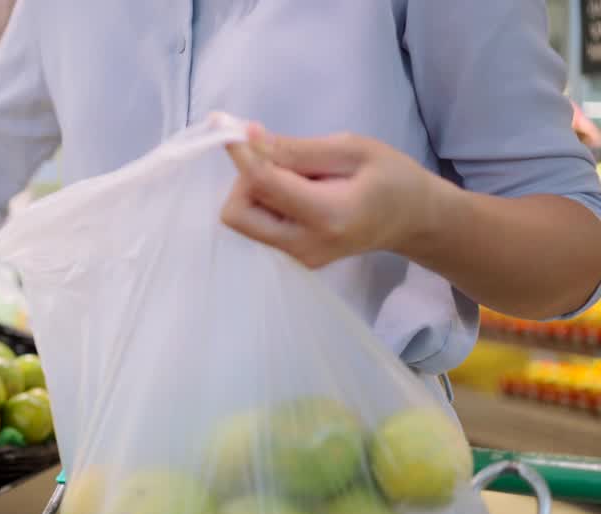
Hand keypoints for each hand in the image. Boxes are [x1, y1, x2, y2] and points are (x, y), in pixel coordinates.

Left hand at [221, 124, 448, 267]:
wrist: (413, 219)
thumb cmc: (392, 177)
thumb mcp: (353, 149)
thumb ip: (298, 149)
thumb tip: (250, 137)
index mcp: (327, 215)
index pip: (263, 184)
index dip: (241, 154)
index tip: (229, 126)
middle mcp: (305, 245)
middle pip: (237, 213)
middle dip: (246, 179)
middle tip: (278, 158)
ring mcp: (298, 257)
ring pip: (244, 220)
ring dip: (256, 191)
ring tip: (298, 176)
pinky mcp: (294, 258)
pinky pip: (259, 226)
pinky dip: (267, 203)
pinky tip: (300, 192)